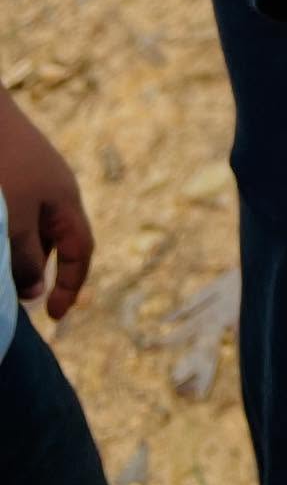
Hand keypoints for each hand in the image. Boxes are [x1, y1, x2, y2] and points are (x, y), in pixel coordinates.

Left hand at [0, 92, 94, 318]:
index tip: (56, 317)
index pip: (80, 251)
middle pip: (57, 239)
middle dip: (41, 272)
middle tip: (16, 299)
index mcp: (66, 201)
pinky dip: (8, 232)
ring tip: (0, 269)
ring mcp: (33, 176)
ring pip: (32, 225)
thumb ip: (24, 258)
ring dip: (19, 252)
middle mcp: (55, 189)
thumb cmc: (2, 167)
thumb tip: (34, 291)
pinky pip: (16, 211)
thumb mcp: (13, 222)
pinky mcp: (12, 168)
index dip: (71, 285)